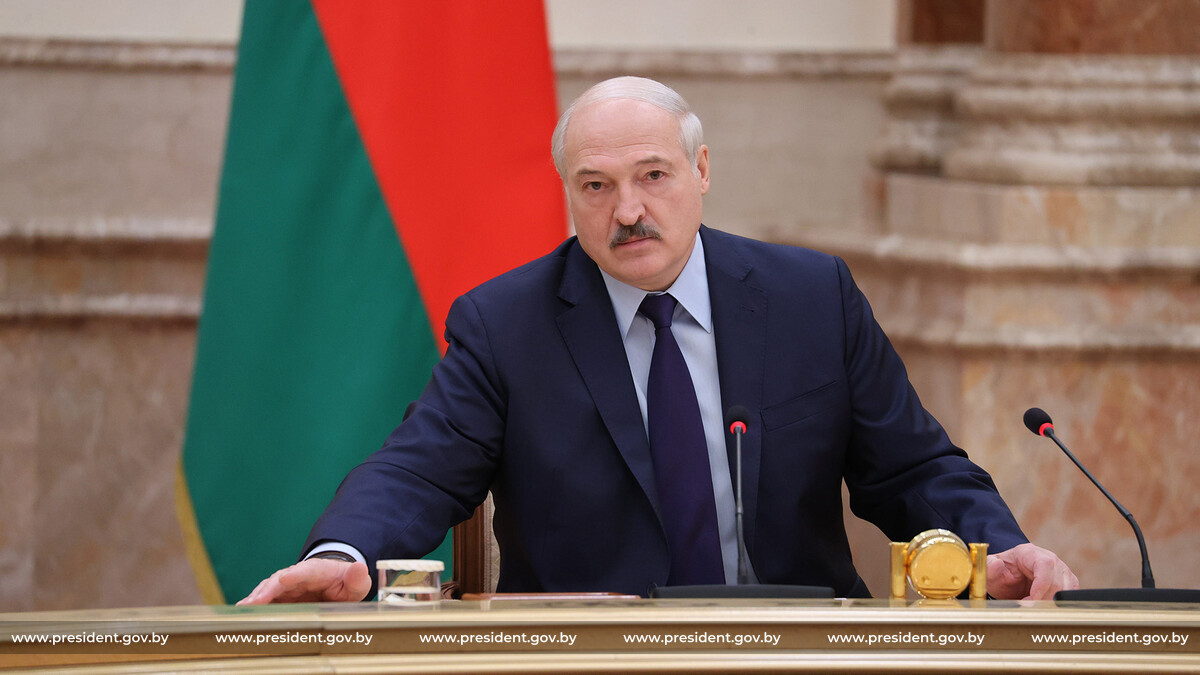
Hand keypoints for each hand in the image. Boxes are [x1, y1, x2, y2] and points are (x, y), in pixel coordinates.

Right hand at [237, 558, 370, 604]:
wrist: (336, 584)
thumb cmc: (345, 584)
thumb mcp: (356, 582)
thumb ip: (357, 578)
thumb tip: (360, 567)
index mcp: (318, 571)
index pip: (306, 570)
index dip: (295, 574)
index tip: (284, 578)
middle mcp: (298, 576)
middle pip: (280, 580)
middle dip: (267, 590)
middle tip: (254, 602)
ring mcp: (287, 586)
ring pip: (269, 589)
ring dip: (256, 598)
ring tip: (244, 608)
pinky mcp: (280, 597)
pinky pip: (266, 599)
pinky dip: (254, 604)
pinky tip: (242, 613)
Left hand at [986, 543, 1078, 599]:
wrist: (1009, 577)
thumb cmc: (1001, 573)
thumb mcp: (990, 571)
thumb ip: (990, 567)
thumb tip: (997, 564)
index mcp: (1030, 553)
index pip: (1045, 565)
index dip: (1041, 584)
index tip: (1031, 600)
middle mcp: (1050, 559)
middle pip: (1056, 581)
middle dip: (1042, 599)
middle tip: (1026, 607)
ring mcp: (1061, 570)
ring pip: (1065, 590)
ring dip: (1050, 603)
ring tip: (1033, 607)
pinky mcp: (1067, 582)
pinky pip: (1070, 596)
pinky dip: (1058, 605)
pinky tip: (1043, 607)